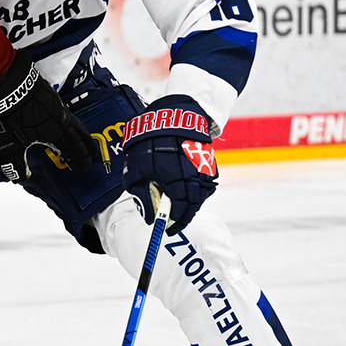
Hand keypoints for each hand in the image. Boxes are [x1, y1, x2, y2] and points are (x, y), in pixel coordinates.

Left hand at [0, 51, 95, 182]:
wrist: (7, 83)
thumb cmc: (10, 115)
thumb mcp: (9, 146)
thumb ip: (15, 164)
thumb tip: (20, 178)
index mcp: (56, 133)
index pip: (74, 150)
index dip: (79, 159)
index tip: (84, 167)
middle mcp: (61, 119)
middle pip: (80, 135)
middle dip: (86, 146)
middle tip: (91, 154)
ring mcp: (57, 105)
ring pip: (74, 122)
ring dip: (79, 133)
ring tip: (81, 139)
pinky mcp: (50, 96)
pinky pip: (66, 113)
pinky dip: (70, 121)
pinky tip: (64, 122)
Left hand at [119, 94, 217, 233]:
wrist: (175, 114)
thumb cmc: (150, 140)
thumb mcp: (136, 167)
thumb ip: (140, 193)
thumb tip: (148, 216)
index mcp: (176, 179)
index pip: (179, 209)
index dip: (174, 222)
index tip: (168, 230)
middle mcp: (193, 177)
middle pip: (192, 206)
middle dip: (183, 217)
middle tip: (174, 224)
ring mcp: (204, 170)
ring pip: (200, 196)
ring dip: (190, 205)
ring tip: (178, 209)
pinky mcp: (209, 164)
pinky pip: (204, 184)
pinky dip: (196, 192)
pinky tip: (185, 192)